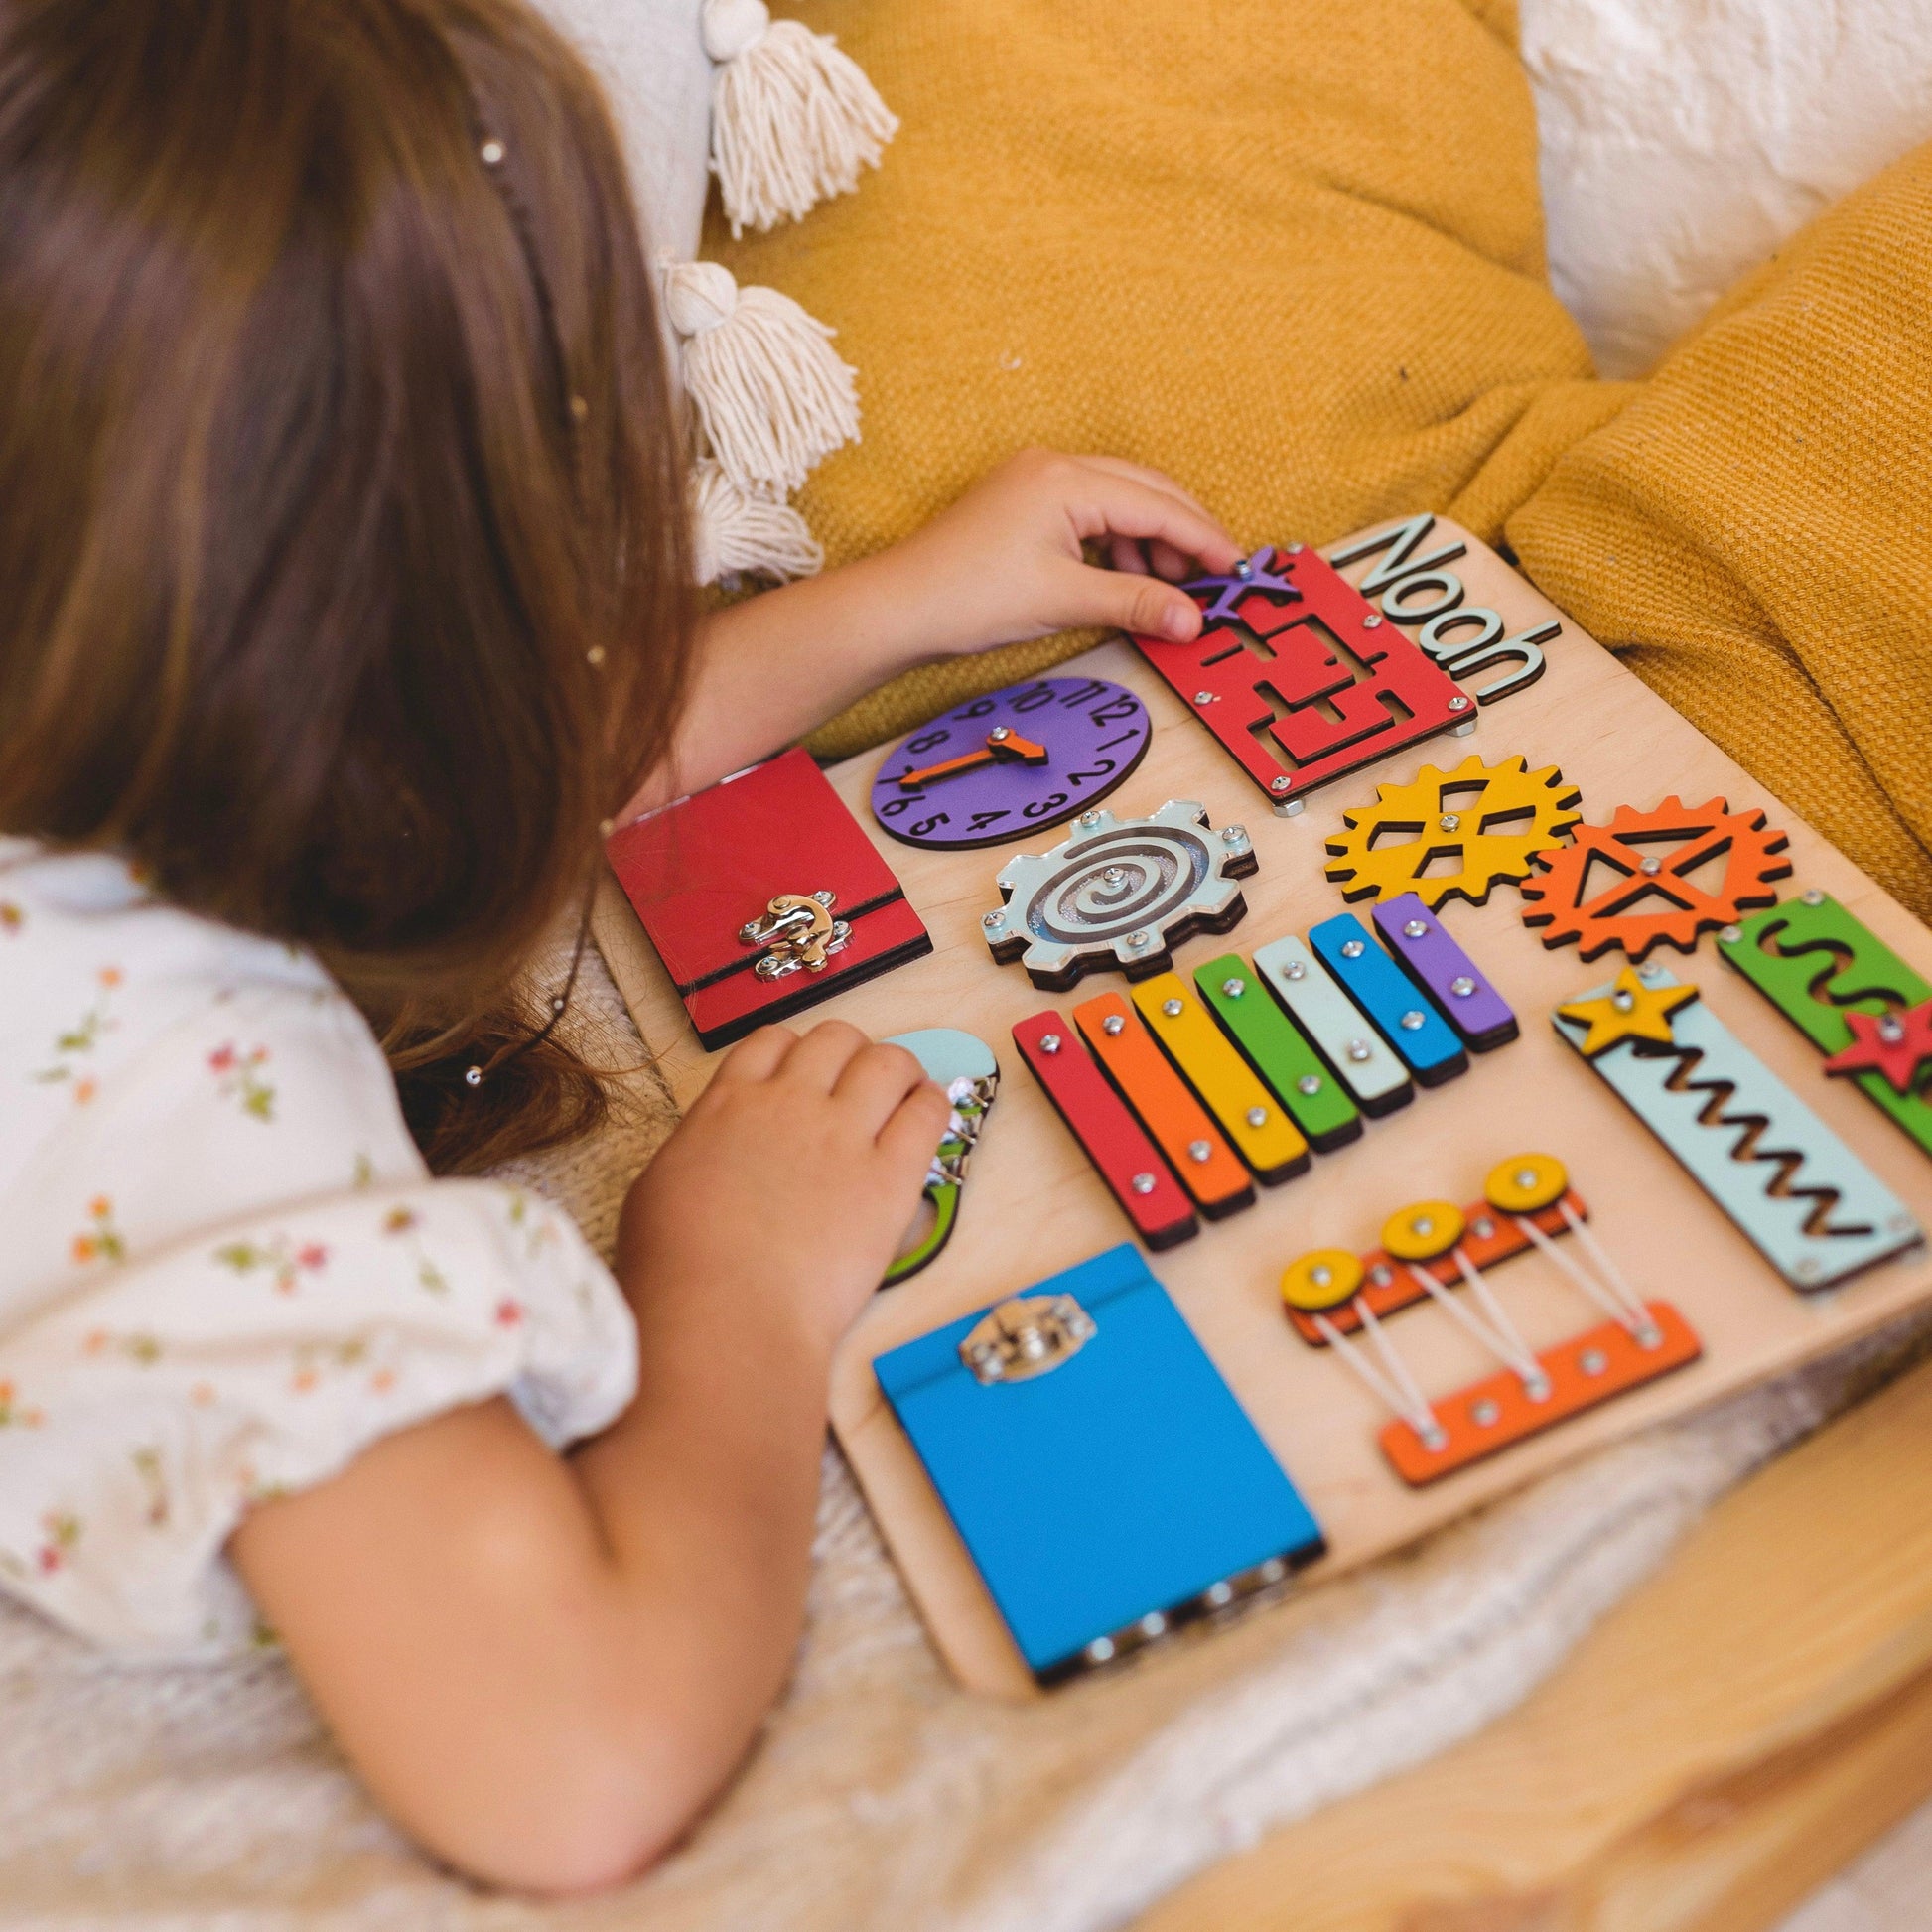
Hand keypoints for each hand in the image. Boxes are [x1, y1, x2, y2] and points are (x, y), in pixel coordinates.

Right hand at [616, 1022, 949, 1355]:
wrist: (725, 1315)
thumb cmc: (677, 1268)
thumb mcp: (660, 1186)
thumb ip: (699, 1149)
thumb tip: (715, 1149)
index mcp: (729, 1103)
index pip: (773, 1041)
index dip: (796, 1053)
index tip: (806, 1077)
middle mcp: (789, 1104)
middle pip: (836, 1039)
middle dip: (851, 1055)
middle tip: (857, 1088)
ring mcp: (843, 1137)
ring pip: (888, 1062)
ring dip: (898, 1071)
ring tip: (903, 1095)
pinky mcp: (889, 1178)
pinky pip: (926, 1114)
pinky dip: (931, 1105)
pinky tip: (927, 1118)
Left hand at [879, 448, 1241, 656]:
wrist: (900, 607)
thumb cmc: (969, 598)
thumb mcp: (1065, 601)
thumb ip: (1135, 604)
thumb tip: (1193, 619)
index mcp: (1066, 479)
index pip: (1156, 504)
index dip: (1203, 538)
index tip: (1236, 567)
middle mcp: (1054, 467)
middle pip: (1144, 491)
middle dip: (1183, 535)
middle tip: (1214, 577)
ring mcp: (1037, 481)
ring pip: (1118, 502)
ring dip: (1150, 543)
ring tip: (1166, 588)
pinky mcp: (1025, 504)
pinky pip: (1089, 514)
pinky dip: (1116, 546)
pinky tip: (1125, 579)